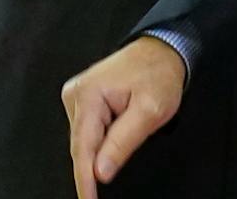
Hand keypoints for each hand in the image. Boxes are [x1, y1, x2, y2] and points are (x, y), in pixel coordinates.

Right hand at [62, 35, 186, 197]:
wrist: (160, 51)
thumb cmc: (157, 74)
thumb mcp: (149, 112)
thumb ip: (122, 143)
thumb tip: (100, 171)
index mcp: (89, 95)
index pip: (82, 148)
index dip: (84, 180)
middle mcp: (76, 94)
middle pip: (81, 146)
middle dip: (92, 170)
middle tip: (101, 192)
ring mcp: (77, 96)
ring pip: (83, 141)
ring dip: (98, 154)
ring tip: (125, 140)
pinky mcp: (83, 100)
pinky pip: (87, 132)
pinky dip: (97, 144)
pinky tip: (112, 142)